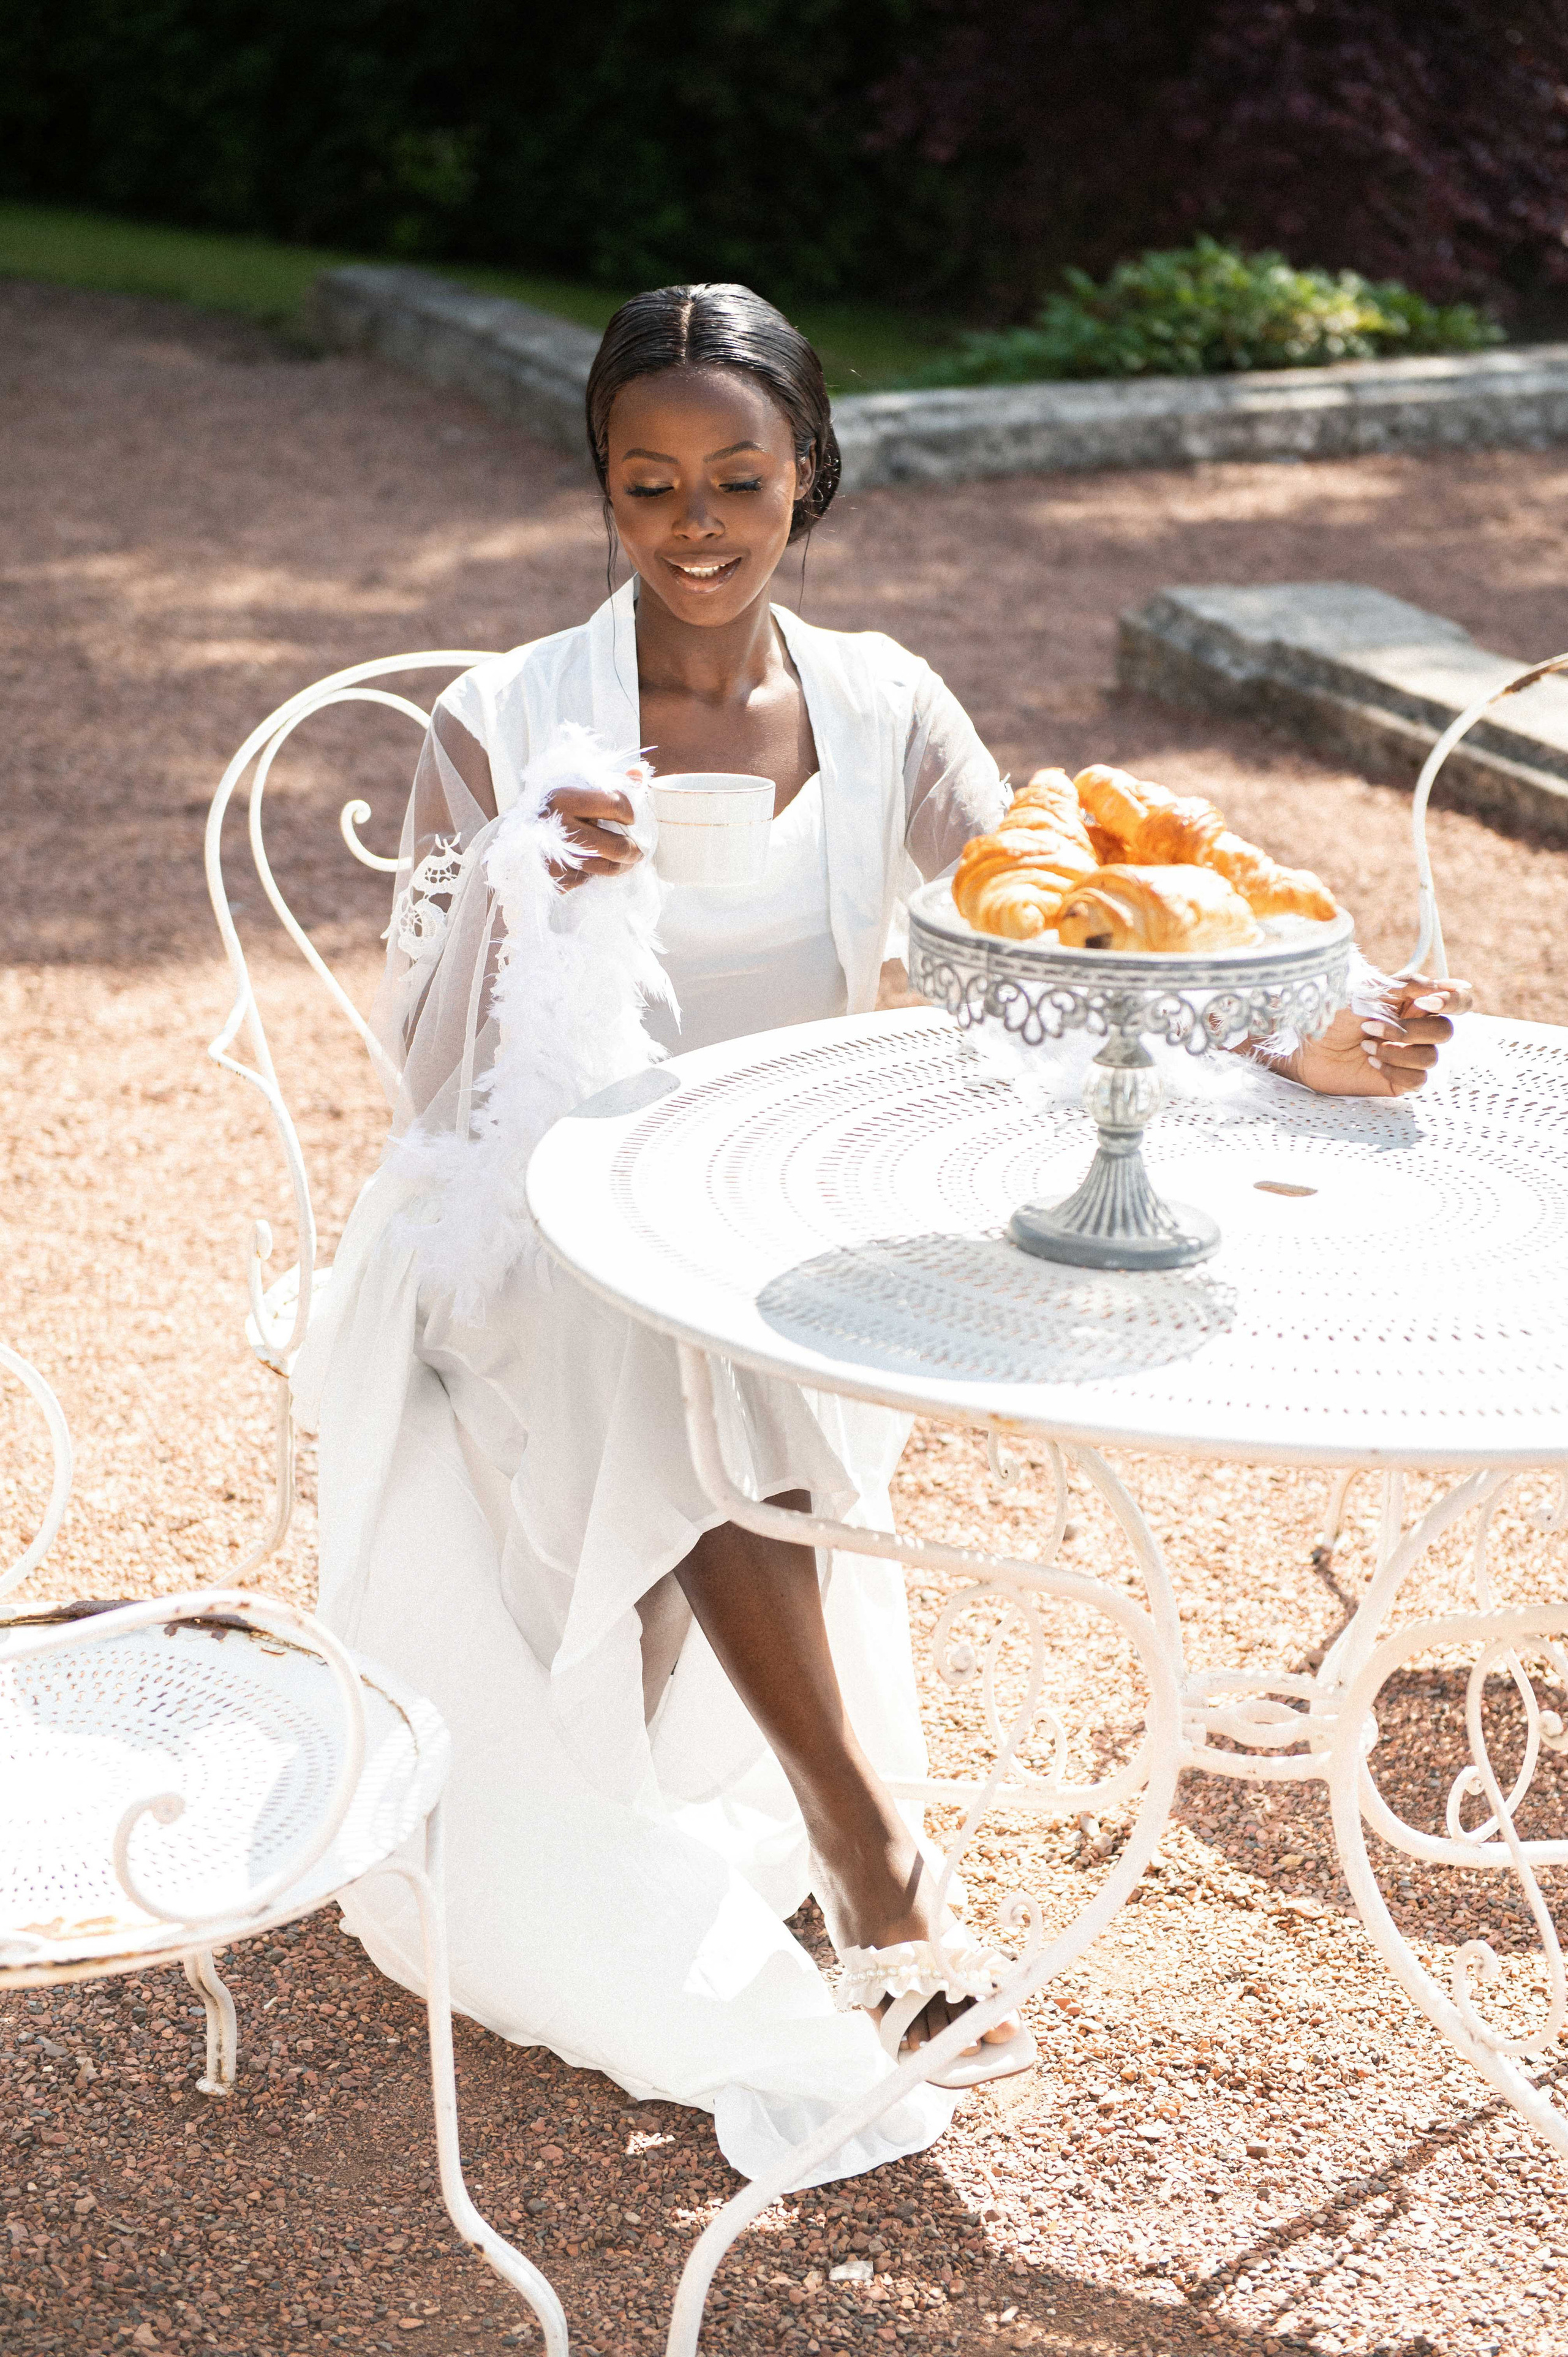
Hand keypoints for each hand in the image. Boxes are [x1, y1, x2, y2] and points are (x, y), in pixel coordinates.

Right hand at [544, 781, 643, 890]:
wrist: (512, 838)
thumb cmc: (550, 810)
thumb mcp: (573, 788)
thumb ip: (608, 781)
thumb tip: (640, 773)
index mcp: (565, 799)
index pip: (616, 805)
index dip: (630, 812)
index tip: (630, 818)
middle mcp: (560, 828)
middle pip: (617, 846)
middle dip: (634, 850)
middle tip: (638, 849)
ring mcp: (556, 856)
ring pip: (607, 868)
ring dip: (622, 866)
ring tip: (624, 860)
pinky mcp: (554, 878)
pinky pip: (588, 879)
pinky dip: (596, 873)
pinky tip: (595, 864)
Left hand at [1288, 975, 1473, 1096]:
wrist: (1308, 1047)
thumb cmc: (1334, 1015)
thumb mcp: (1367, 992)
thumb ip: (1407, 986)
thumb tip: (1447, 985)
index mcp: (1416, 1003)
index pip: (1459, 1001)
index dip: (1454, 1001)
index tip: (1426, 1000)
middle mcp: (1419, 1029)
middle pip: (1445, 1031)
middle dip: (1410, 1030)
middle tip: (1372, 1026)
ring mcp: (1411, 1056)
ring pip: (1431, 1057)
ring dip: (1396, 1050)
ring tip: (1365, 1045)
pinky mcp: (1401, 1080)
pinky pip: (1418, 1079)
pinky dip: (1394, 1069)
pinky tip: (1371, 1062)